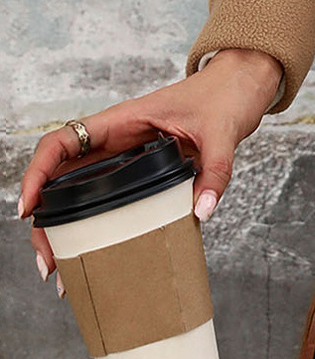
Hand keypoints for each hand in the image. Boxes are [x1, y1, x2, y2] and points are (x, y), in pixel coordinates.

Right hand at [17, 49, 283, 292]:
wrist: (241, 88)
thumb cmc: (224, 97)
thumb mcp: (222, 132)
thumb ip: (214, 170)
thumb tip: (201, 211)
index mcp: (121, 120)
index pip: (62, 143)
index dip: (38, 173)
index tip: (29, 209)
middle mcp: (115, 140)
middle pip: (61, 179)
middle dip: (47, 221)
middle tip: (49, 262)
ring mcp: (126, 157)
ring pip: (80, 193)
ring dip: (66, 229)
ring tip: (64, 270)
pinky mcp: (142, 171)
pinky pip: (110, 198)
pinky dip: (98, 225)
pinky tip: (97, 255)